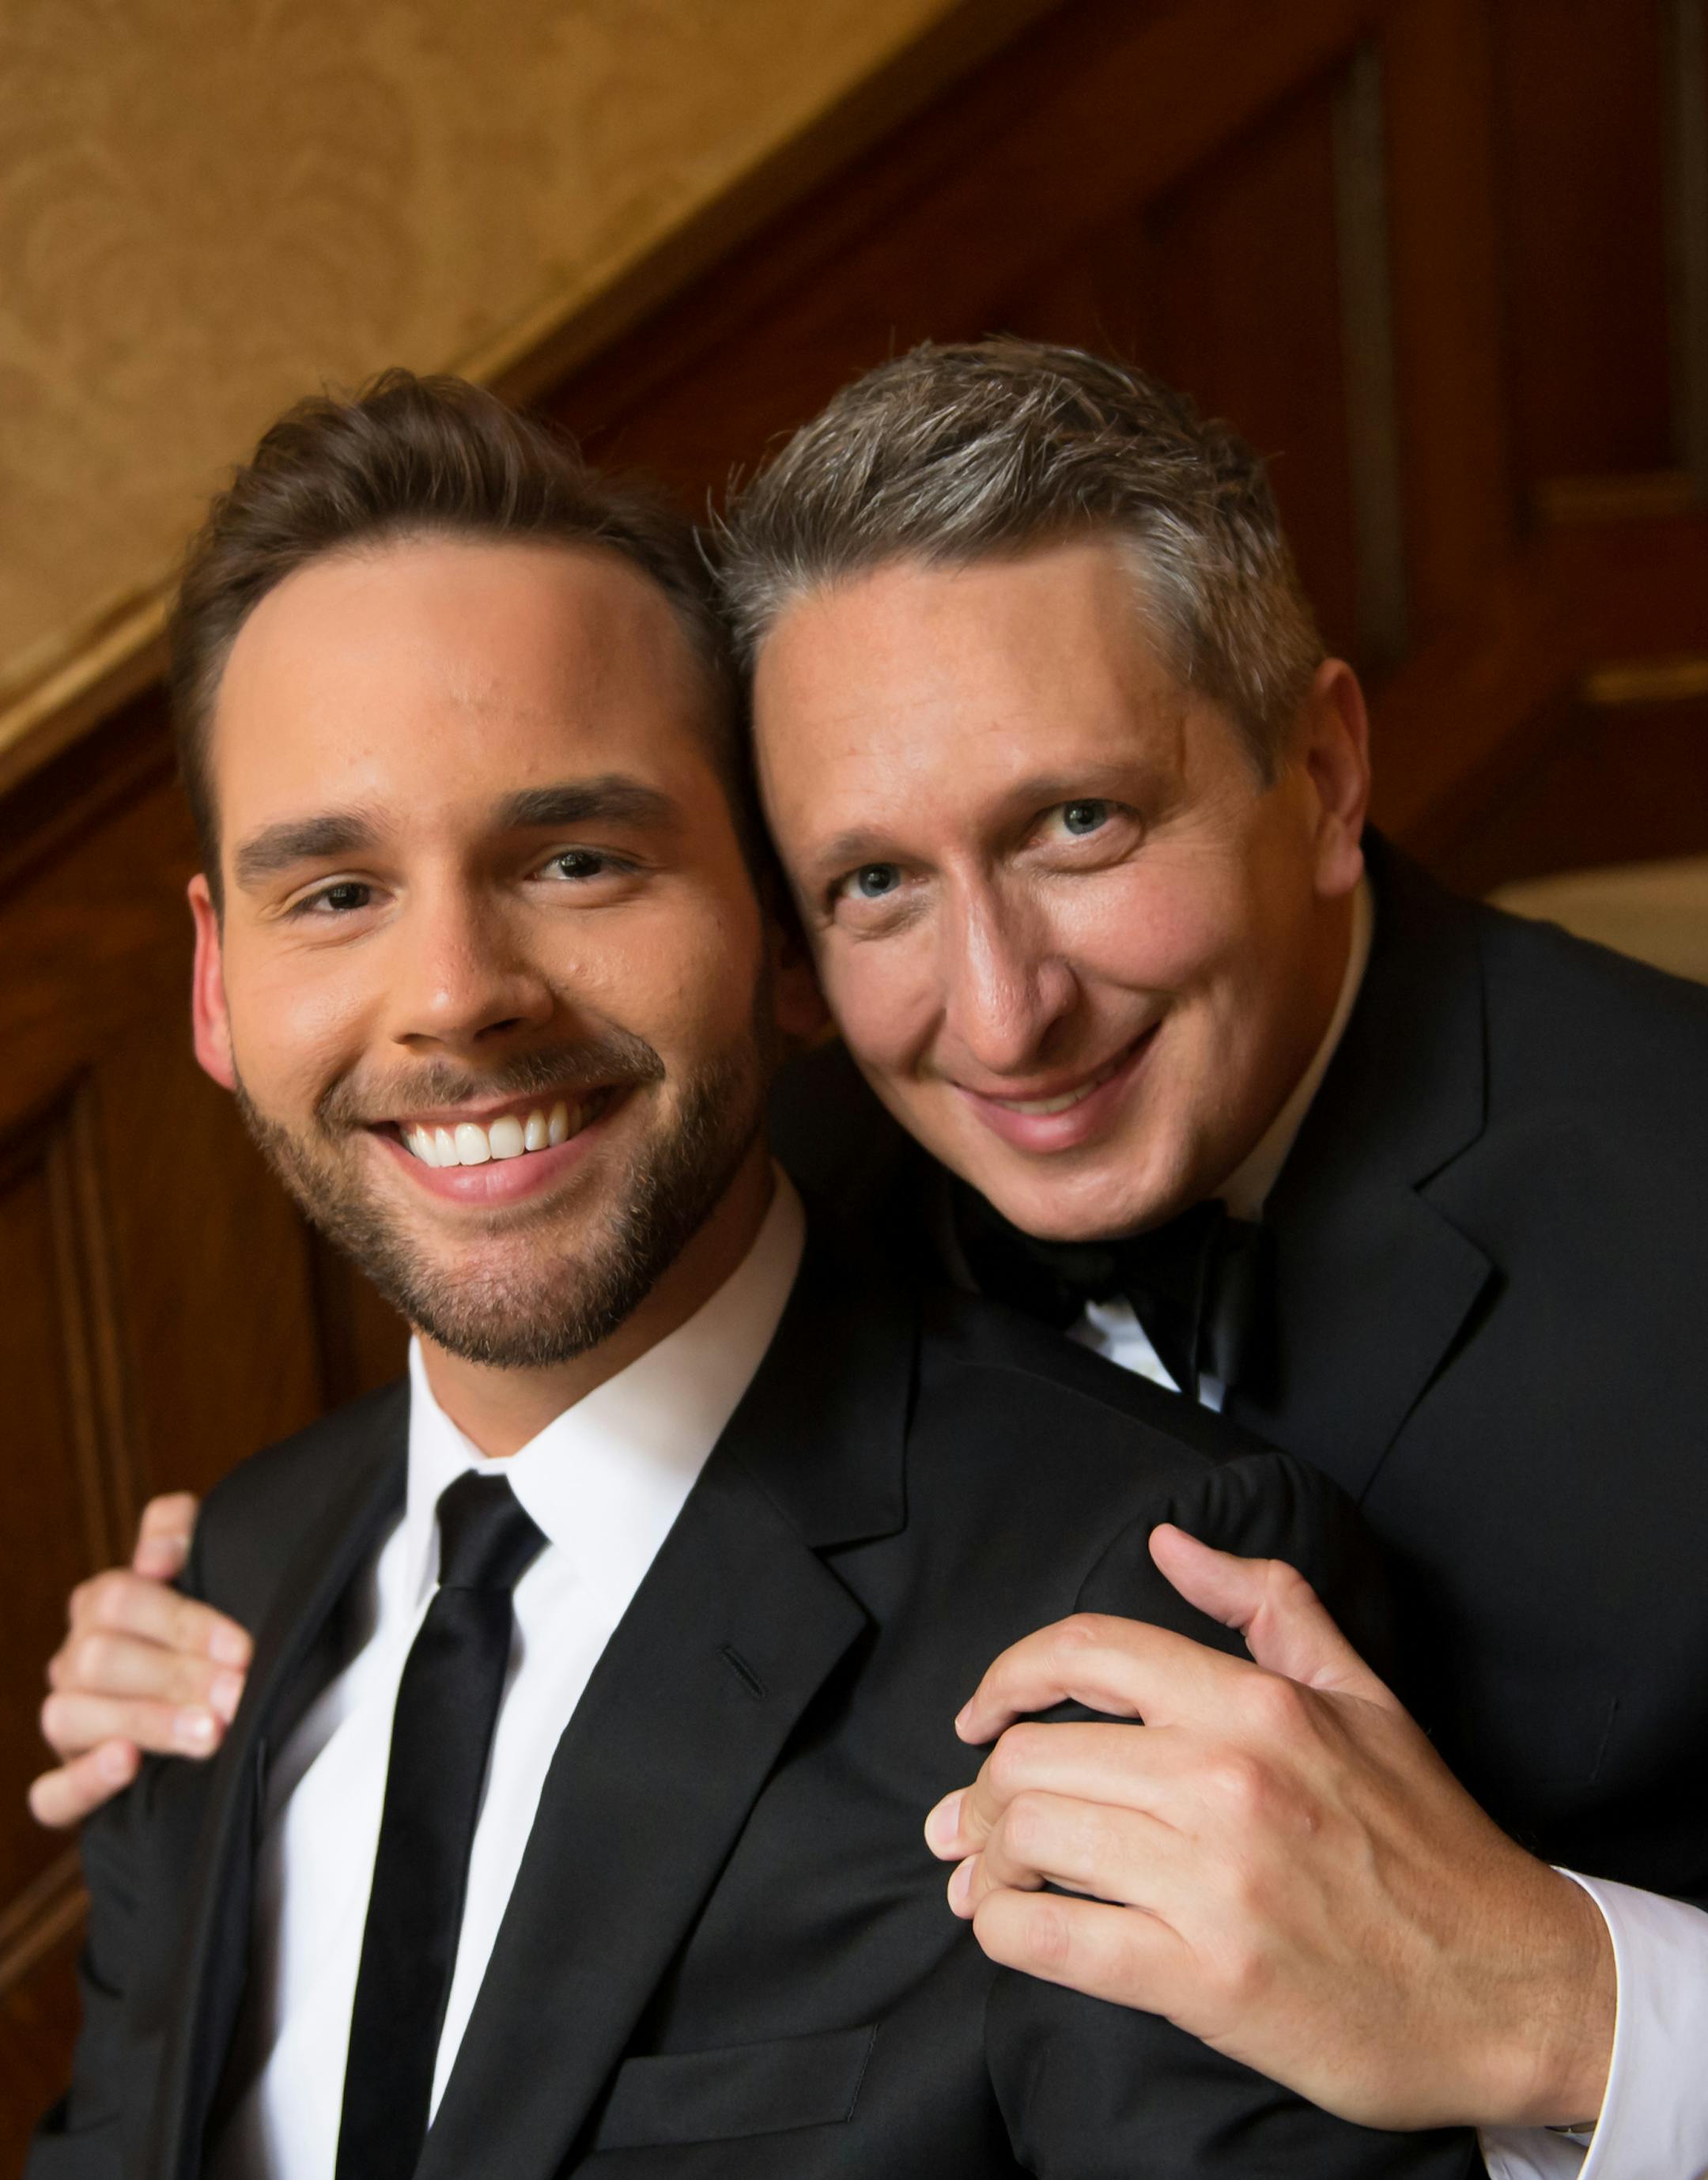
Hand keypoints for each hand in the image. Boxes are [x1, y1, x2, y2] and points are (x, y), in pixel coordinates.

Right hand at [29, 1494, 250, 1827]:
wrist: (222, 1686)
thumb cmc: (212, 1622)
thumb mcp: (203, 1560)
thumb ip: (177, 1531)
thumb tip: (154, 1561)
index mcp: (100, 1606)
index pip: (120, 1599)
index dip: (184, 1623)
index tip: (241, 1648)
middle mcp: (75, 1662)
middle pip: (98, 1659)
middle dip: (177, 1677)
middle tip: (236, 1695)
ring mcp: (69, 1725)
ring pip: (68, 1719)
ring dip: (145, 1724)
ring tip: (209, 1733)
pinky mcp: (69, 1786)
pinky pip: (51, 1794)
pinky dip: (84, 1782)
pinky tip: (127, 1764)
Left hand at [924, 1525, 1614, 2132]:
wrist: (1512, 1987)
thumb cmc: (1430, 1843)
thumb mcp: (1364, 1696)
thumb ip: (1266, 1605)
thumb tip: (1171, 1542)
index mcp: (1255, 1703)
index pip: (1085, 1651)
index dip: (1008, 1676)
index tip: (979, 1715)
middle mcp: (1225, 1778)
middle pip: (1033, 1755)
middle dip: (982, 1789)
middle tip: (971, 1821)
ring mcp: (1212, 1880)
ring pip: (1029, 1839)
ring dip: (985, 1861)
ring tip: (986, 1878)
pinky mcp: (1203, 1979)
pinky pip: (1050, 1939)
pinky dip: (1006, 1930)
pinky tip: (1010, 1928)